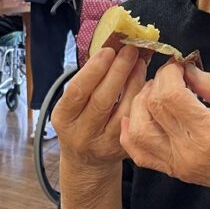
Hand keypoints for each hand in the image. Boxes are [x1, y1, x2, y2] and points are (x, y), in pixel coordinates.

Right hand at [51, 46, 146, 170]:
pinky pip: (135, 119)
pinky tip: (145, 82)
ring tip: (139, 62)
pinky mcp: (123, 147)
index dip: (94, 70)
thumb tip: (111, 48)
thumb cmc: (80, 120)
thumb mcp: (73, 105)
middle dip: (118, 71)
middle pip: (102, 100)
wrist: (86, 159)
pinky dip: (141, 97)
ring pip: (123, 109)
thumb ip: (87, 81)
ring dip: (133, 82)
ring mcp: (104, 144)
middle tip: (130, 50)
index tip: (108, 51)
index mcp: (63, 118)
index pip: (77, 91)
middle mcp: (81, 133)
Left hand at [121, 63, 209, 208]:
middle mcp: (189, 151)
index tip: (179, 65)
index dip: (169, 74)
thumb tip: (186, 68)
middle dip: (157, 82)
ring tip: (157, 93)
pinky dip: (131, 131)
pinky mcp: (171, 170)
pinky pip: (137, 152)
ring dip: (140, 104)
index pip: (171, 96)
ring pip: (137, 130)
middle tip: (171, 75)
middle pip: (152, 108)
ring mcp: (176, 163)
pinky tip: (141, 115)